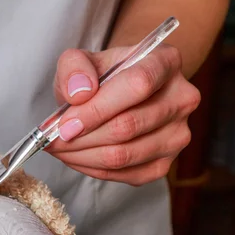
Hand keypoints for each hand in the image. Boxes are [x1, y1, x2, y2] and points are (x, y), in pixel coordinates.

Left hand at [46, 44, 200, 185]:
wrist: (118, 93)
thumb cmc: (100, 76)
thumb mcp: (81, 60)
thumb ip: (74, 67)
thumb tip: (79, 92)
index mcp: (165, 62)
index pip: (138, 85)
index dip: (97, 109)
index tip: (65, 124)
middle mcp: (181, 98)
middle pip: (127, 126)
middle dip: (81, 137)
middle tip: (53, 139)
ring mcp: (177, 134)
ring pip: (123, 155)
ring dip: (82, 156)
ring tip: (59, 147)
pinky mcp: (165, 163)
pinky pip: (124, 174)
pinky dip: (92, 169)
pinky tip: (76, 157)